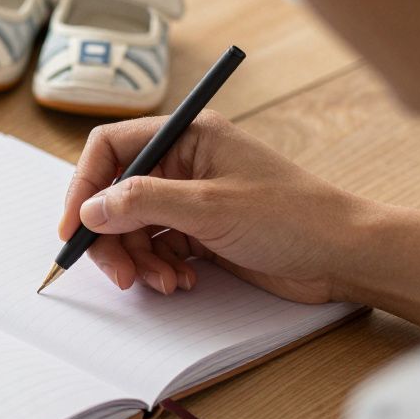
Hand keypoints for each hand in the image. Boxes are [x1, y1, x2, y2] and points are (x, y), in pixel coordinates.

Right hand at [59, 110, 363, 302]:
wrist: (345, 256)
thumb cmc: (293, 216)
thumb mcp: (210, 207)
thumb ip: (143, 203)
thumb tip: (90, 210)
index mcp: (185, 136)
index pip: (110, 149)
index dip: (84, 186)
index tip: (74, 227)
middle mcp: (182, 163)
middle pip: (115, 195)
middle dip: (112, 237)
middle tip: (120, 274)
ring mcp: (190, 198)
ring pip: (133, 228)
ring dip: (139, 260)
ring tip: (165, 282)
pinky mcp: (199, 231)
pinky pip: (156, 248)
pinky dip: (159, 269)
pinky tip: (183, 281)